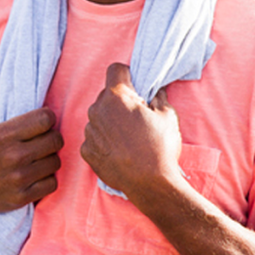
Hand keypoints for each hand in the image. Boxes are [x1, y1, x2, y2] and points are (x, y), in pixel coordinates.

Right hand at [0, 106, 62, 216]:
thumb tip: (20, 100)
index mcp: (2, 134)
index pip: (44, 119)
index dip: (47, 116)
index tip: (42, 120)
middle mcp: (13, 156)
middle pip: (55, 140)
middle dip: (51, 135)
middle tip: (42, 138)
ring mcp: (18, 179)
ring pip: (55, 162)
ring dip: (49, 157)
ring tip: (38, 156)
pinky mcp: (20, 197)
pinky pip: (51, 184)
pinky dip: (47, 178)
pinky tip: (36, 173)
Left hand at [80, 63, 183, 198]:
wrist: (151, 184)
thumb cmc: (160, 147)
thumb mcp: (168, 115)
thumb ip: (158, 96)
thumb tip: (154, 90)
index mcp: (116, 96)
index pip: (115, 69)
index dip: (127, 75)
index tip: (135, 87)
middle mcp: (97, 110)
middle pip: (106, 95)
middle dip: (119, 101)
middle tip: (136, 117)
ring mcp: (89, 131)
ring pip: (99, 117)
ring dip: (111, 121)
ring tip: (129, 138)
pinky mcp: (86, 150)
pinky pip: (94, 137)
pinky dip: (104, 141)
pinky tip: (120, 151)